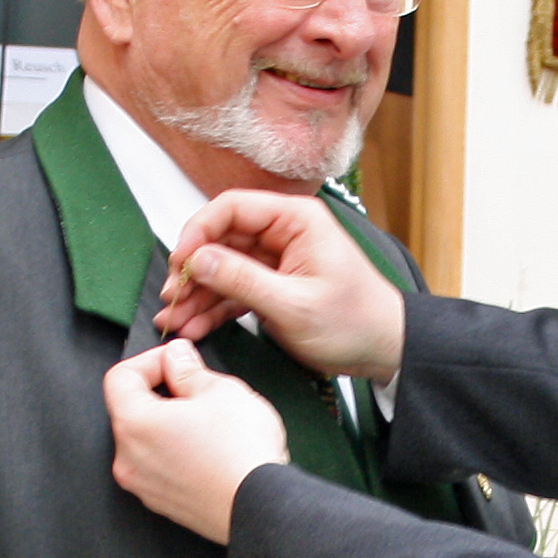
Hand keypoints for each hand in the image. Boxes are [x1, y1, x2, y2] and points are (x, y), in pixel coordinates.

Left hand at [104, 339, 288, 543]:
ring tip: (211, 422)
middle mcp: (128, 457)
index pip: (121, 377)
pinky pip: (160, 466)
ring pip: (147, 440)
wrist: (262, 506)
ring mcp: (144, 485)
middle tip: (200, 388)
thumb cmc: (242, 451)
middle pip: (132, 409)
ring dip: (170, 423)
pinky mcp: (162, 503)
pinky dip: (177, 451)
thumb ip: (188, 368)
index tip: (177, 360)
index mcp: (135, 423)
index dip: (150, 360)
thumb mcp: (220, 390)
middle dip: (163, 392)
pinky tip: (211, 449)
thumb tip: (176, 356)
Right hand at [154, 190, 405, 382]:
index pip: (232, 208)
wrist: (383, 350)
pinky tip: (193, 325)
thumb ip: (242, 280)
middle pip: (221, 238)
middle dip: (193, 270)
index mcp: (296, 220)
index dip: (198, 232)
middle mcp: (284, 233)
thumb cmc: (356, 322)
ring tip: (175, 319)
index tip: (180, 262)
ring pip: (222, 267)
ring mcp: (276, 260)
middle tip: (173, 298)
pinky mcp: (272, 285)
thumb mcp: (294, 304)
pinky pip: (233, 289)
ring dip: (197, 294)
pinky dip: (212, 307)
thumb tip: (198, 259)